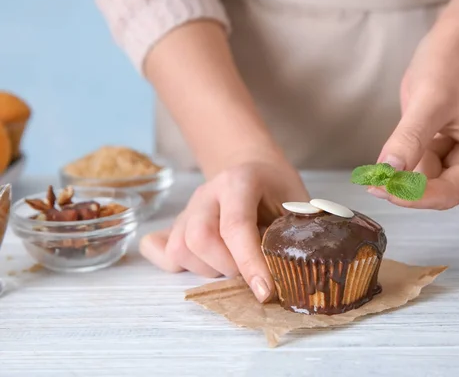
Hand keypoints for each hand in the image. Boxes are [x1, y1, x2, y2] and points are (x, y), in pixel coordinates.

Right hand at [139, 160, 308, 302]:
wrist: (254, 169)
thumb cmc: (277, 190)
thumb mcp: (296, 203)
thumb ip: (294, 232)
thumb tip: (294, 271)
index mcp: (239, 181)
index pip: (236, 226)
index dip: (250, 263)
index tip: (265, 292)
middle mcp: (207, 192)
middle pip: (199, 238)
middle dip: (227, 267)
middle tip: (250, 271)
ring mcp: (188, 208)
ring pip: (179, 249)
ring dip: (207, 269)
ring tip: (233, 265)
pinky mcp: (176, 223)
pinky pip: (160, 250)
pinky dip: (177, 265)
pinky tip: (203, 264)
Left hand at [370, 31, 458, 208]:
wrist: (453, 48)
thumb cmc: (450, 67)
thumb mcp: (428, 102)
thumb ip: (410, 139)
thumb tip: (388, 172)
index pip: (448, 194)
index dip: (412, 197)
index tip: (380, 189)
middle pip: (434, 194)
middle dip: (403, 187)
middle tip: (370, 178)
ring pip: (420, 186)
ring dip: (399, 175)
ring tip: (389, 149)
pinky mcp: (442, 159)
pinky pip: (414, 173)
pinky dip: (399, 165)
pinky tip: (396, 146)